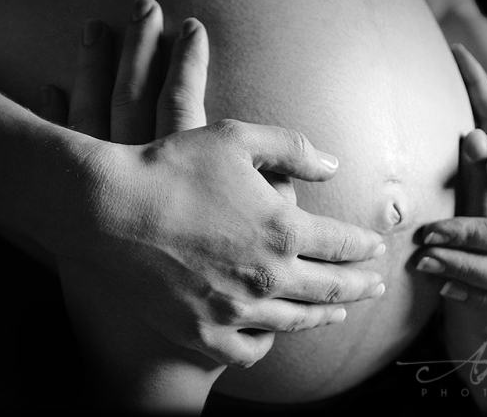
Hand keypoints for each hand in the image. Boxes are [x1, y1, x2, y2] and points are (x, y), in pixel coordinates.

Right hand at [36, 0, 385, 372]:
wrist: (109, 208)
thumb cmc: (172, 166)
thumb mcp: (237, 138)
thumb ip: (292, 149)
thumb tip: (333, 165)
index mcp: (283, 231)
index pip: (341, 244)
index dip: (364, 246)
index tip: (377, 247)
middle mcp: (268, 278)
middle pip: (330, 289)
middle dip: (360, 286)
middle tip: (377, 285)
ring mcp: (235, 311)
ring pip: (296, 321)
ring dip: (325, 316)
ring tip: (338, 313)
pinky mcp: (202, 332)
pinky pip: (248, 349)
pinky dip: (266, 342)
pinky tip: (272, 333)